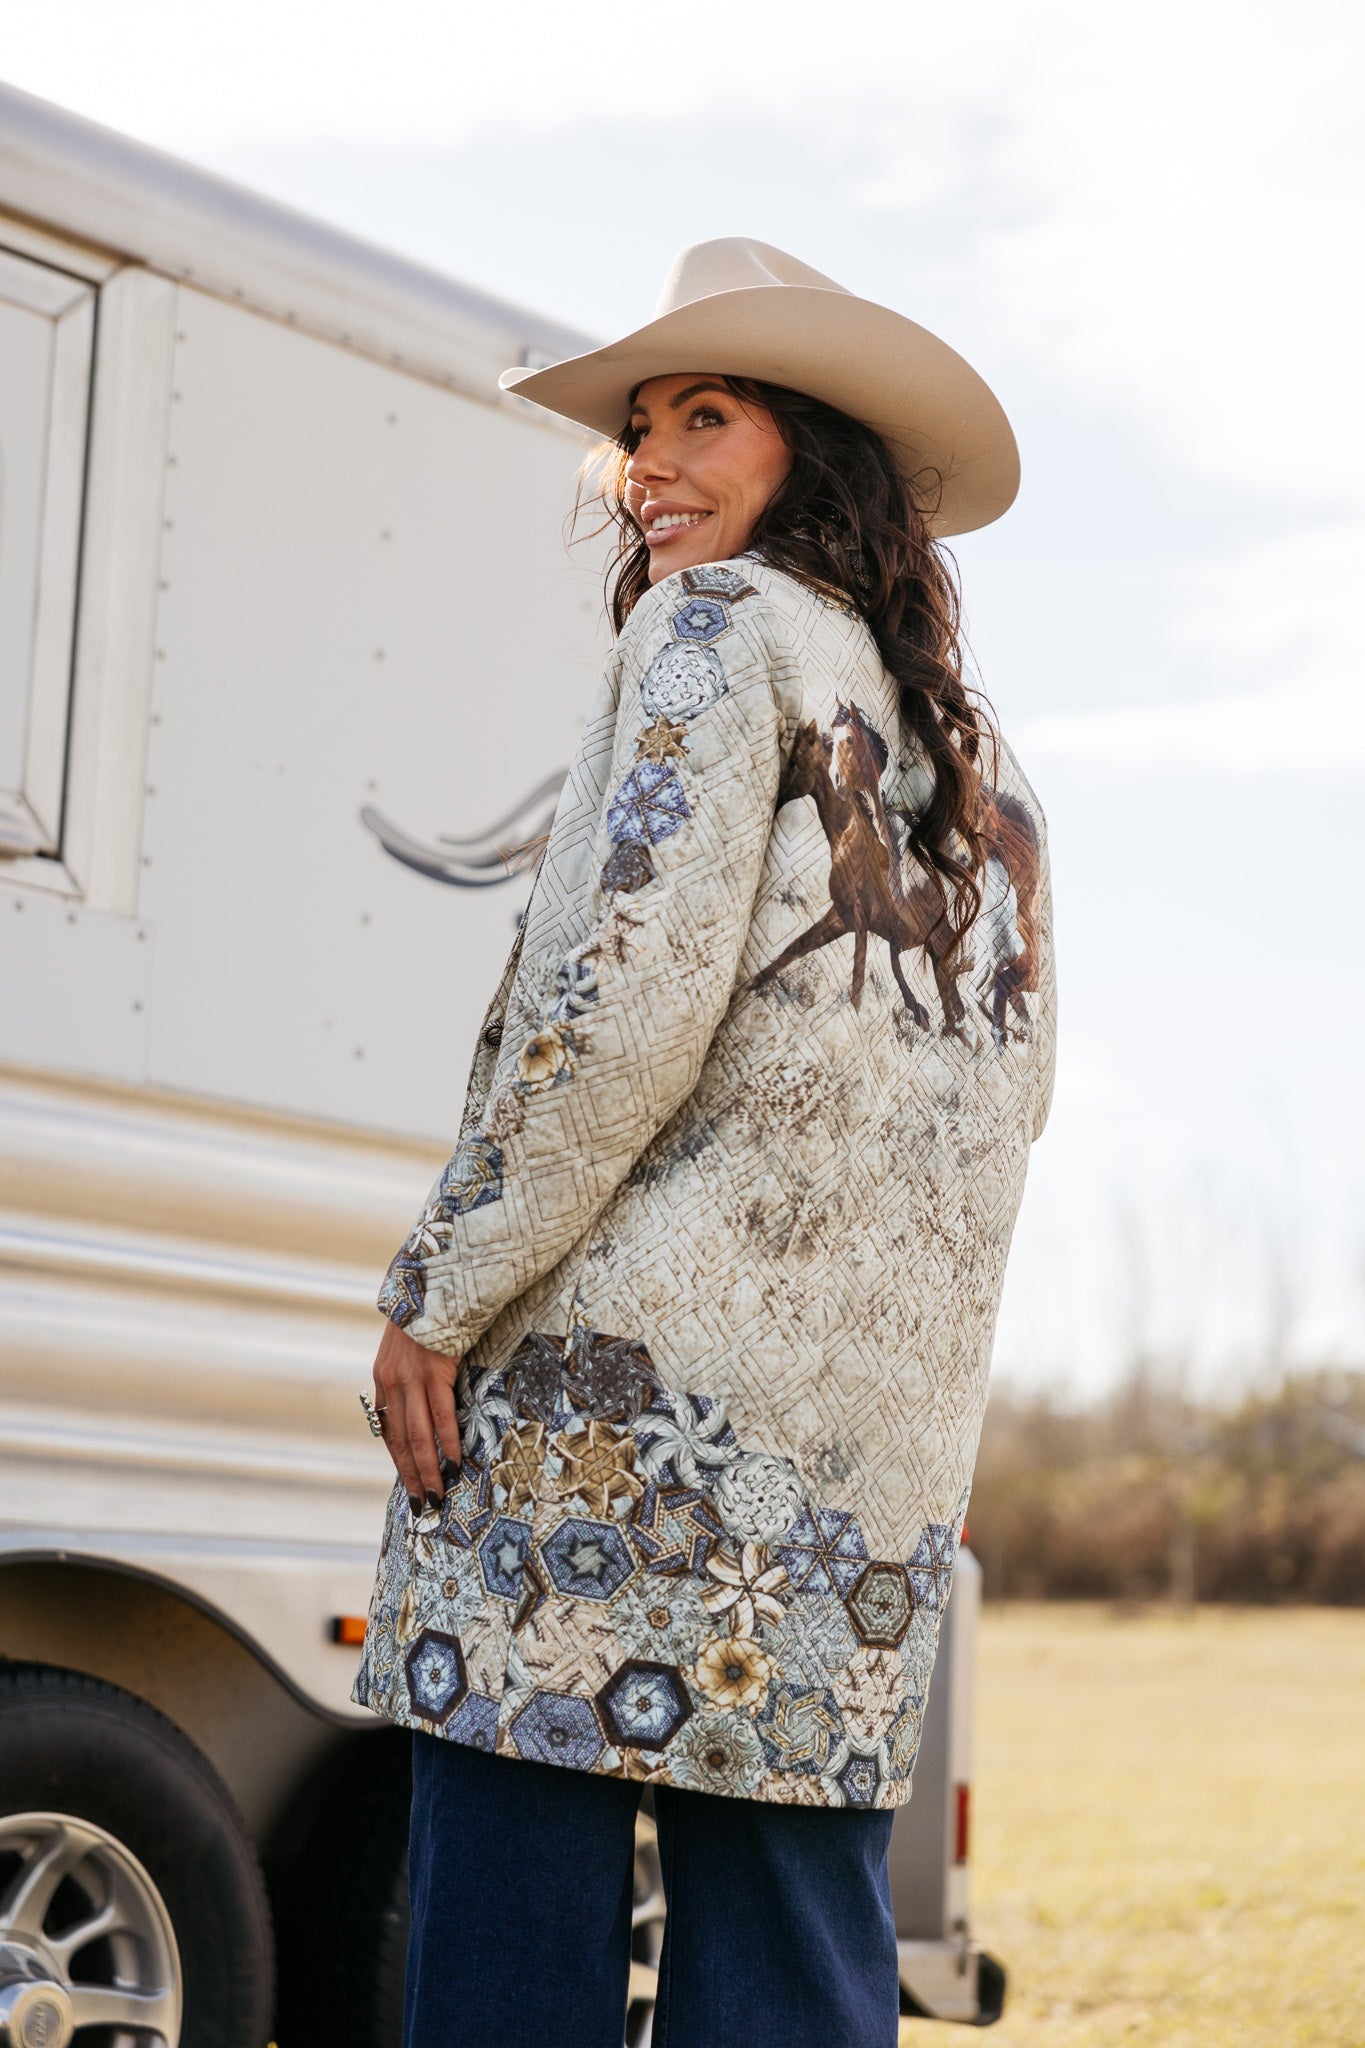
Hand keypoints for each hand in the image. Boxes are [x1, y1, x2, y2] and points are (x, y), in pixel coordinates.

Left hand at [372, 1319, 460, 1511]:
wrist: (437, 1282)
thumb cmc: (430, 1316)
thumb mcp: (409, 1349)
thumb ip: (411, 1378)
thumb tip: (426, 1407)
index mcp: (383, 1379)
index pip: (388, 1431)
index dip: (399, 1461)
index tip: (409, 1486)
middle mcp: (392, 1381)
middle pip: (400, 1440)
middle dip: (411, 1476)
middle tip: (420, 1506)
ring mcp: (412, 1377)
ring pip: (418, 1435)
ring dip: (427, 1469)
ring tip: (435, 1495)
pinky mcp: (434, 1371)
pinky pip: (441, 1416)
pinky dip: (447, 1443)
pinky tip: (453, 1464)